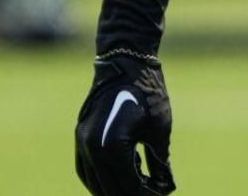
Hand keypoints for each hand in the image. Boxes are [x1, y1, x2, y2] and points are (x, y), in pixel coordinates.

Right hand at [74, 51, 176, 194]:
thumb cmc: (148, 93)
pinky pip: (86, 168)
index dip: (147, 194)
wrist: (126, 63)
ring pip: (93, 181)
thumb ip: (160, 162)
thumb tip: (166, 187)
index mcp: (112, 147)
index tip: (161, 195)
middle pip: (109, 188)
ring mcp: (82, 142)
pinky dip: (100, 178)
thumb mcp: (159, 129)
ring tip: (136, 189)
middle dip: (130, 195)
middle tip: (151, 194)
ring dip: (113, 189)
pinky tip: (119, 178)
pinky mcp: (81, 136)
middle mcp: (91, 148)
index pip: (128, 185)